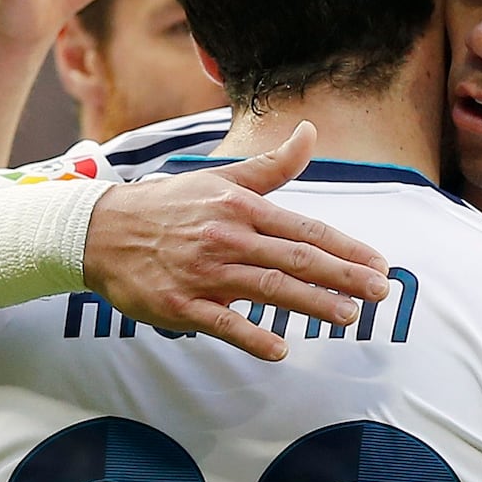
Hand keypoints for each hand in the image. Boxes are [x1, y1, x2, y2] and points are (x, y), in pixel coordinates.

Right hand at [84, 122, 390, 360]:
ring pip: (269, 289)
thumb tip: (310, 133)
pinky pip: (222, 323)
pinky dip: (252, 336)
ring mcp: (205, 272)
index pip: (306, 229)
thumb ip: (272, 165)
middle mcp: (228, 237)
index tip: (380, 263)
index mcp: (242, 208)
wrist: (101, 231)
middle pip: (297, 258)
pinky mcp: (181, 304)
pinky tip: (281, 349)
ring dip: (312, 304)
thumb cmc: (170, 205)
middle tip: (381, 292)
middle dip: (344, 276)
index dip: (347, 247)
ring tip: (348, 317)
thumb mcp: (221, 178)